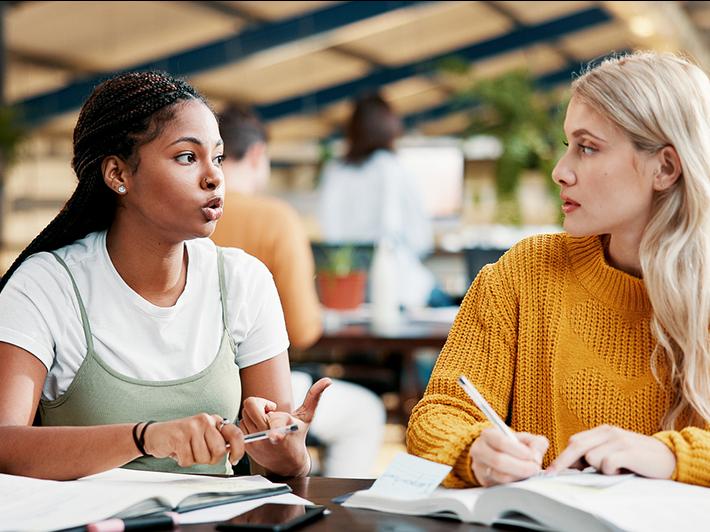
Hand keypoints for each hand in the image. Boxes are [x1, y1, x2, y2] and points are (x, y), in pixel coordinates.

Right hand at [141, 413, 244, 467]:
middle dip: (209, 459)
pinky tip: (178, 452)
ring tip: (186, 450)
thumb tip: (233, 452)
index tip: (235, 459)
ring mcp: (192, 427)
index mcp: (214, 420)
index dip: (239, 449)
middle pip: (219, 451)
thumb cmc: (182, 438)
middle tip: (199, 454)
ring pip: (203, 457)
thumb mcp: (204, 435)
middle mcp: (205, 420)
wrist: (156, 435)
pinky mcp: (179, 436)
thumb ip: (219, 441)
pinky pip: (188, 460)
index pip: (235, 433)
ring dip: (194, 460)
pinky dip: (183, 461)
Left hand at [240, 378, 331, 475]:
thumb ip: (314, 397)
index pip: (273, 421)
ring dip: (254, 414)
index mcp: (282, 430)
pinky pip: (240, 425)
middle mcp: (266, 437)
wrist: (287, 464)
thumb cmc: (297, 435)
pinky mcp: (246, 446)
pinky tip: (258, 427)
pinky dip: (248, 423)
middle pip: (251, 406)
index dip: (271, 420)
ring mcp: (255, 442)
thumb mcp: (307, 417)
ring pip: (244, 415)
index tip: (275, 435)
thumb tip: (327, 380)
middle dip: (260, 404)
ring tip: (266, 421)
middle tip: (269, 410)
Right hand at [470, 427, 548, 486]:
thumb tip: (536, 458)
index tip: (532, 456)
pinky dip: (516, 485)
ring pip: (500, 476)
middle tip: (535, 468)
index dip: (519, 451)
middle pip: (499, 461)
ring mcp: (480, 468)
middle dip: (521, 467)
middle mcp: (479, 451)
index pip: (501, 442)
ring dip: (519, 476)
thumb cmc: (512, 445)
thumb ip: (536, 443)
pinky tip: (523, 479)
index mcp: (487, 435)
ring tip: (530, 473)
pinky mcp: (485, 483)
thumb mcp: (525, 438)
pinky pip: (502, 487)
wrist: (496, 453)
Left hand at [547, 425, 675, 478]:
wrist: (670, 457)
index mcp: (603, 431)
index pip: (575, 441)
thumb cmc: (639, 458)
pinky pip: (607, 463)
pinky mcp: (628, 451)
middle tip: (553, 474)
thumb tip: (572, 466)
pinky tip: (622, 471)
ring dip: (599, 469)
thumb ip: (595, 453)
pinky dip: (610, 471)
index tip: (550, 470)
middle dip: (563, 462)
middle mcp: (608, 432)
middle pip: (576, 445)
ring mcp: (618, 440)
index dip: (562, 456)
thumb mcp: (614, 451)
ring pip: (591, 457)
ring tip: (615, 470)